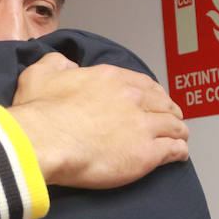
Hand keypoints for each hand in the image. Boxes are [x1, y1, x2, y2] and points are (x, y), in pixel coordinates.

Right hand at [8, 53, 187, 188]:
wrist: (42, 143)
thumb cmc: (38, 114)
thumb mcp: (38, 75)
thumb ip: (56, 64)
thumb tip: (66, 65)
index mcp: (109, 79)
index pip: (142, 83)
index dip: (151, 92)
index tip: (154, 99)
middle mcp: (131, 98)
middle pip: (161, 103)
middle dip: (168, 110)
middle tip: (171, 118)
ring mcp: (141, 125)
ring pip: (173, 125)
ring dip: (178, 130)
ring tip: (180, 136)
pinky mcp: (146, 153)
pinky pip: (173, 149)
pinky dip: (179, 151)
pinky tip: (180, 153)